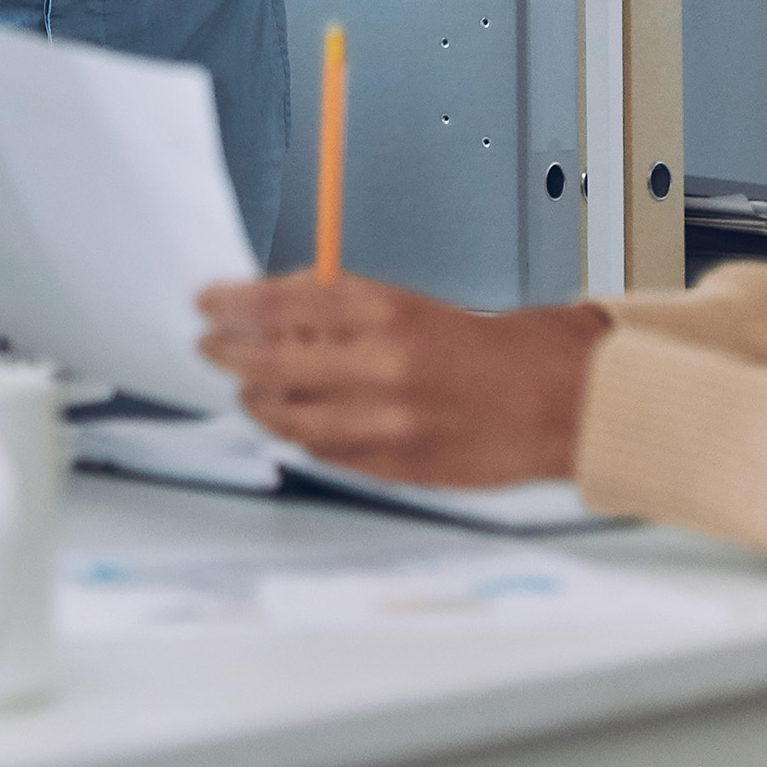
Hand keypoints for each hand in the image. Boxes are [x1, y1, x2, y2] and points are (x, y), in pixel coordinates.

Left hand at [194, 273, 606, 485]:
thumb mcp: (413, 307)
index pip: (282, 302)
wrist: (559, 403)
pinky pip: (326, 453)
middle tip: (209, 345)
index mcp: (387, 312)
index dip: (233, 301)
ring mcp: (386, 422)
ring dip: (256, 402)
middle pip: (272, 361)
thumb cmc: (491, 349)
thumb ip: (347, 309)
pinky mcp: (397, 466)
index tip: (207, 300)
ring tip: (244, 389)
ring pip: (290, 418)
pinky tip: (289, 423)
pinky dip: (299, 436)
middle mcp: (380, 365)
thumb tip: (282, 310)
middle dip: (228, 351)